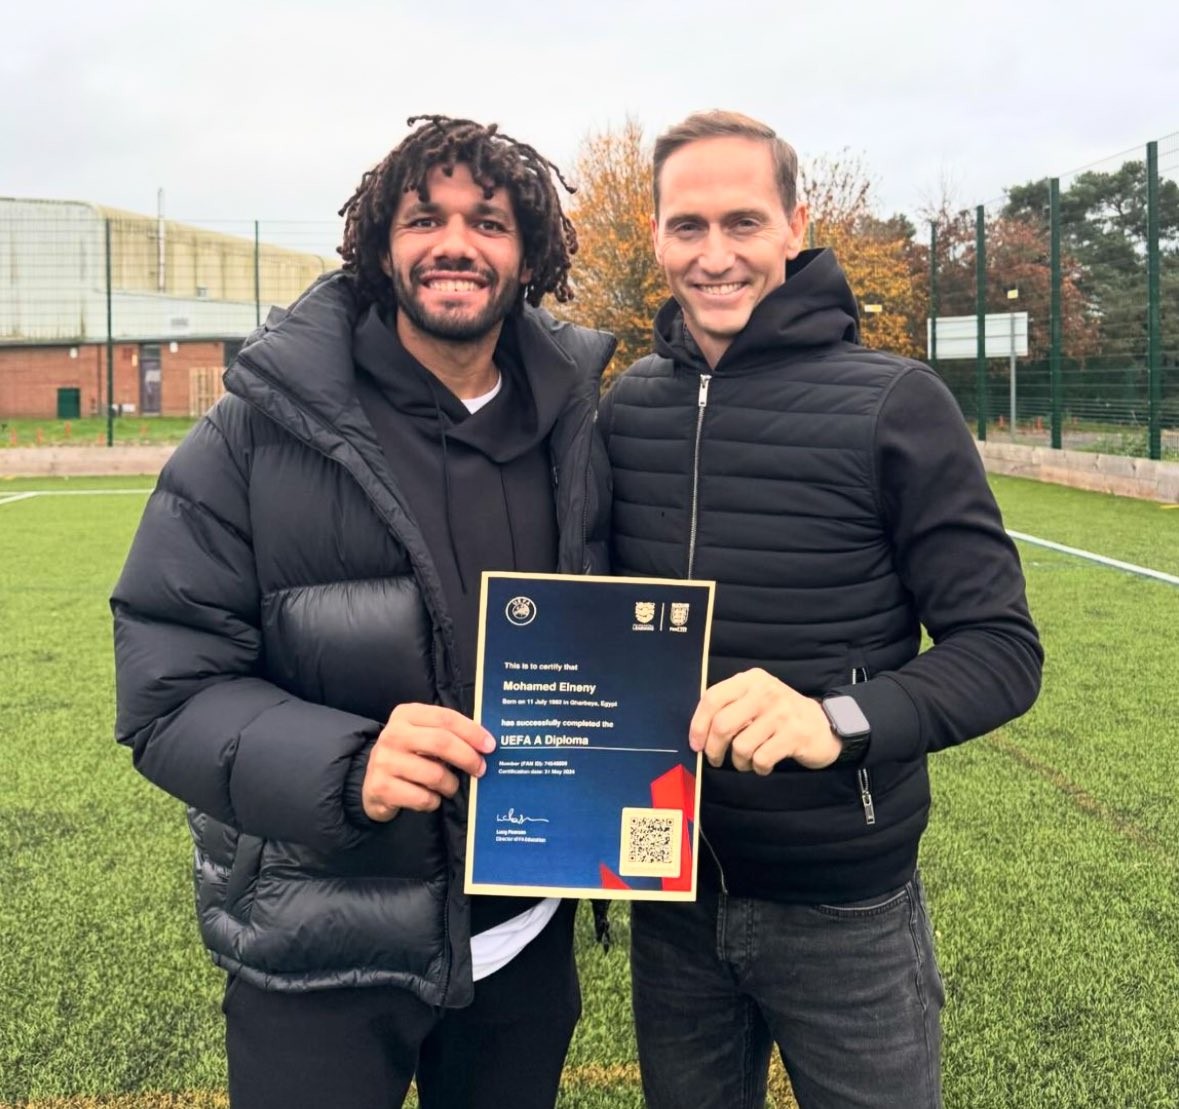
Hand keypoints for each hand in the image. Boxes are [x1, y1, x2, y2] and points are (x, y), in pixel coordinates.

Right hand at [362, 703, 495, 820]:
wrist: (372, 783)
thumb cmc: (409, 756)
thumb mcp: (423, 736)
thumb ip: (448, 734)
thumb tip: (486, 744)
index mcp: (406, 714)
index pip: (445, 718)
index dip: (472, 732)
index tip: (490, 746)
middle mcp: (392, 734)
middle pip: (441, 742)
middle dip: (467, 757)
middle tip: (480, 769)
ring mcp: (384, 761)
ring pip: (434, 774)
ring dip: (451, 785)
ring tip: (450, 787)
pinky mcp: (381, 787)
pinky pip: (422, 798)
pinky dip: (434, 801)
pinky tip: (430, 798)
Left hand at [688, 668, 840, 773]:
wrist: (824, 725)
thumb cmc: (779, 715)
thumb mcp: (755, 699)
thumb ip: (730, 707)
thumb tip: (698, 732)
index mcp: (751, 680)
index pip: (712, 698)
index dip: (698, 724)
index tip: (695, 744)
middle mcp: (766, 691)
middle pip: (722, 724)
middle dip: (713, 748)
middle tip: (715, 759)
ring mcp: (781, 712)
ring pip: (741, 746)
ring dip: (739, 761)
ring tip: (747, 761)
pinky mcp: (794, 734)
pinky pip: (761, 759)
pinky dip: (758, 768)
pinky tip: (763, 765)